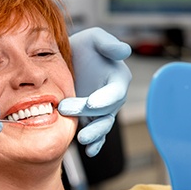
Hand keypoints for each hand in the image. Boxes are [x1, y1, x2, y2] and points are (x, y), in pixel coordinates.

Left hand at [58, 27, 131, 156]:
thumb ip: (108, 44)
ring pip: (102, 126)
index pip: (115, 92)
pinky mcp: (91, 120)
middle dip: (89, 114)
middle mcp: (113, 97)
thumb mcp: (94, 38)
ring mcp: (102, 111)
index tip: (91, 103)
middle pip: (106, 111)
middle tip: (66, 110)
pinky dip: (95, 144)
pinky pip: (97, 134)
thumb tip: (124, 51)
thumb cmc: (83, 47)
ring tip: (82, 139)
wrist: (67, 61)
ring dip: (94, 134)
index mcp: (118, 79)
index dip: (105, 98)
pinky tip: (89, 151)